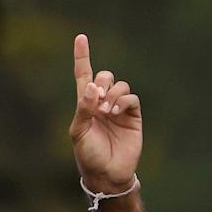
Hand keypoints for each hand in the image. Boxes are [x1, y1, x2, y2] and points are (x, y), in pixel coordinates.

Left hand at [69, 34, 141, 190]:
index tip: (81, 37)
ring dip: (113, 93)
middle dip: (102, 81)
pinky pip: (131, 98)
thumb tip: (92, 87)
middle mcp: (102, 103)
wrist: (108, 173)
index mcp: (85, 105)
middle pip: (105, 76)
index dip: (82, 56)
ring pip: (120, 85)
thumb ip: (83, 109)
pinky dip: (123, 100)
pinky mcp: (133, 116)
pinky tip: (116, 112)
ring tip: (107, 111)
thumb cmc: (88, 154)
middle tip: (97, 98)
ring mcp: (118, 109)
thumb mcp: (79, 132)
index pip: (83, 76)